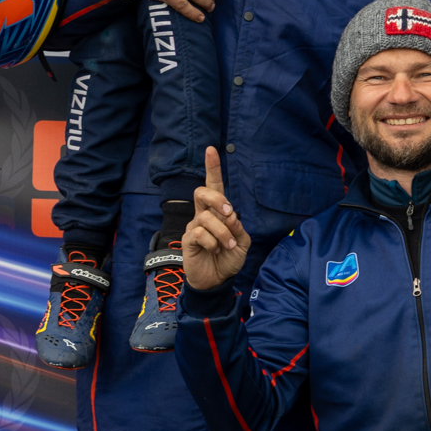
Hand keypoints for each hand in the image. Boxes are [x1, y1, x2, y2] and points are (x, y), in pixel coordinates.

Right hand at [182, 147, 250, 290]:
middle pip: (201, 192)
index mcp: (216, 212)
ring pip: (206, 217)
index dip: (212, 168)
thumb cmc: (228, 258)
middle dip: (217, 198)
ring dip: (223, 233)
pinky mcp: (188, 240)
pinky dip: (213, 242)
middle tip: (229, 212)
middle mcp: (202, 215)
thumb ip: (238, 227)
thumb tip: (230, 215)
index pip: (213, 186)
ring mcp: (193, 226)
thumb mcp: (242, 242)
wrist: (217, 281)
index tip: (211, 149)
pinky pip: (200, 233)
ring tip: (228, 246)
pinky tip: (214, 251)